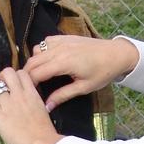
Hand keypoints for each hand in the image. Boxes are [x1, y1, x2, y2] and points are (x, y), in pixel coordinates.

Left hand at [0, 68, 62, 143]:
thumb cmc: (45, 134)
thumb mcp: (42, 111)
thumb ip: (34, 103)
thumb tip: (28, 103)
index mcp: (32, 94)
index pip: (21, 73)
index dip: (15, 78)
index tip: (14, 86)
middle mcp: (19, 95)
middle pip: (7, 72)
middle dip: (1, 78)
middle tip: (1, 88)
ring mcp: (8, 104)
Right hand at [24, 35, 138, 110]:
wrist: (116, 54)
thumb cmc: (102, 73)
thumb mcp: (83, 88)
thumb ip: (62, 96)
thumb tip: (46, 106)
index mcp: (63, 63)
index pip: (36, 74)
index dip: (29, 85)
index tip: (28, 94)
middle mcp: (59, 50)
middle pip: (32, 62)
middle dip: (27, 75)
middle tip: (29, 87)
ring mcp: (61, 41)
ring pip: (36, 50)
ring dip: (33, 62)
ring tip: (39, 74)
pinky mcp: (65, 37)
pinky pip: (45, 42)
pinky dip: (41, 51)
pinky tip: (48, 60)